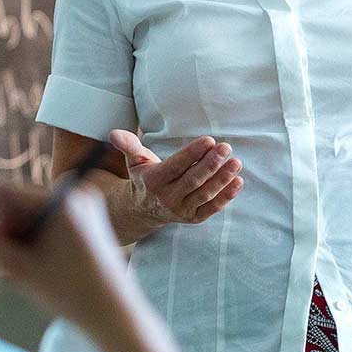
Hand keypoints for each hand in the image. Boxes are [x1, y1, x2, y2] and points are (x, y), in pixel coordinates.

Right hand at [0, 184, 132, 326]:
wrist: (115, 312)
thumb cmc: (70, 292)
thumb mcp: (19, 269)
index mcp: (62, 199)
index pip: (5, 193)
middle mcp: (77, 192)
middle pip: (20, 202)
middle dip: (9, 231)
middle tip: (19, 263)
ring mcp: (86, 203)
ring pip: (32, 213)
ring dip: (22, 237)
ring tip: (35, 267)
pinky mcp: (89, 216)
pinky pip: (49, 219)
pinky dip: (39, 239)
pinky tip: (47, 263)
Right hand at [109, 130, 243, 224]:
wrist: (144, 209)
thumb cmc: (144, 177)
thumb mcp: (135, 161)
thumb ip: (129, 146)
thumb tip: (113, 134)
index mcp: (153, 180)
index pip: (176, 166)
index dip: (193, 153)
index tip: (209, 141)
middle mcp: (167, 197)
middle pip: (193, 179)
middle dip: (211, 163)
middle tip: (226, 147)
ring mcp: (181, 210)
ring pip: (204, 193)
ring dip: (222, 178)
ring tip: (236, 163)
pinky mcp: (193, 218)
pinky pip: (212, 207)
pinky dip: (226, 196)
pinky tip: (238, 182)